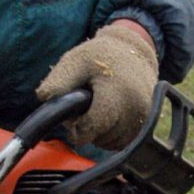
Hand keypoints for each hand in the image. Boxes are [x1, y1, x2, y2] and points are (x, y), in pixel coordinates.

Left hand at [35, 22, 158, 149]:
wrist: (132, 50)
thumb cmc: (100, 56)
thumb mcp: (74, 61)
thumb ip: (58, 81)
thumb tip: (44, 99)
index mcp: (117, 93)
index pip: (94, 127)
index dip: (78, 130)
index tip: (73, 123)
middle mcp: (136, 108)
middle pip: (103, 137)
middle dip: (89, 129)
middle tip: (85, 110)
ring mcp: (145, 116)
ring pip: (114, 143)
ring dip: (101, 134)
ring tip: (98, 110)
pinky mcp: (149, 122)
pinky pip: (125, 141)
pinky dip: (113, 135)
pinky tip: (109, 118)